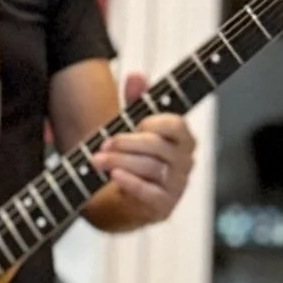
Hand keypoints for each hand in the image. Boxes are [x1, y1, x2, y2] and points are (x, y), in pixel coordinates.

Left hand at [91, 76, 195, 226]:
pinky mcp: (164, 206)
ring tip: (97, 160)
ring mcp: (177, 186)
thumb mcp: (134, 126)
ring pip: (150, 168)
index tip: (134, 123)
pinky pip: (149, 193)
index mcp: (183, 139)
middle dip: (126, 143)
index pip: (176, 125)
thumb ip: (136, 101)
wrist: (123, 196)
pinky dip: (130, 183)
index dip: (153, 123)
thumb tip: (135, 75)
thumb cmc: (134, 155)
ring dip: (120, 162)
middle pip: (158, 147)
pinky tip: (114, 176)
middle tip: (104, 143)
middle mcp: (185, 162)